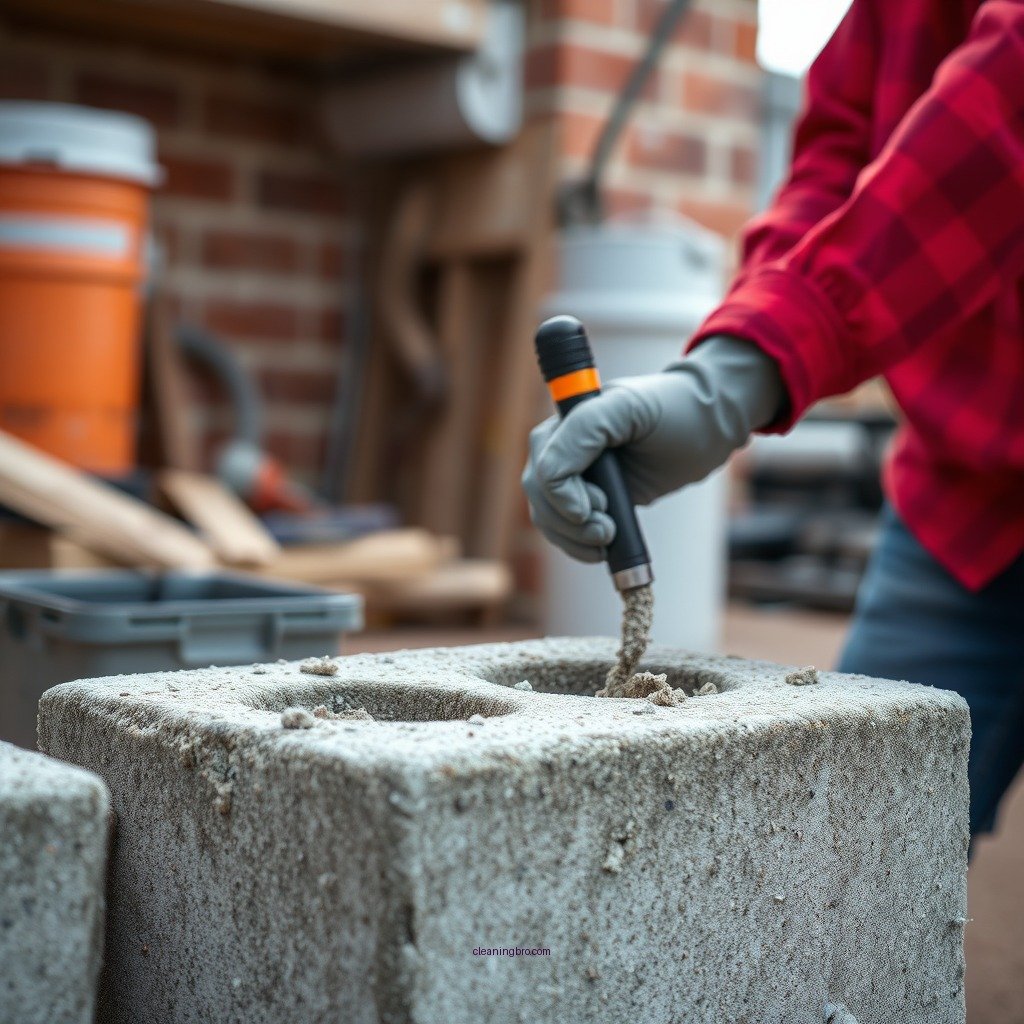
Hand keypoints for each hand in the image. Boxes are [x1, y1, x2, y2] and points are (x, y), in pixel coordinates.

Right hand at [521, 335, 785, 562]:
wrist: (707, 425)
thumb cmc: (674, 409)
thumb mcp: (629, 409)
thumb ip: (584, 429)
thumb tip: (549, 476)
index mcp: (566, 419)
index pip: (544, 468)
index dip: (563, 496)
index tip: (599, 508)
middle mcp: (562, 446)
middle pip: (540, 495)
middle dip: (569, 522)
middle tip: (607, 530)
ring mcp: (574, 473)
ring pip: (546, 516)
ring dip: (572, 538)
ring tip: (607, 540)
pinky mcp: (589, 496)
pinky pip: (564, 527)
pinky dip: (576, 544)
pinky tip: (601, 548)